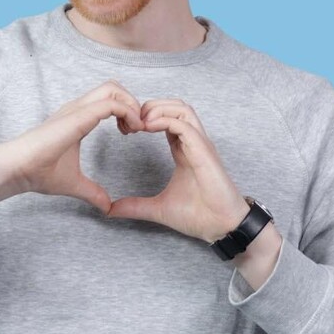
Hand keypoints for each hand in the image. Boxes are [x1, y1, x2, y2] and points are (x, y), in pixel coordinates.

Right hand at [0, 81, 141, 217]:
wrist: (17, 170)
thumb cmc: (38, 172)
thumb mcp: (74, 183)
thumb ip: (92, 192)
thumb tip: (106, 207)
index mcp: (78, 117)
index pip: (109, 98)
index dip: (126, 111)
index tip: (131, 133)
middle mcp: (78, 107)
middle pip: (114, 86)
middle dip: (132, 102)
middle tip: (136, 128)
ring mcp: (77, 109)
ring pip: (114, 88)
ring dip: (131, 105)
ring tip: (135, 129)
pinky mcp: (78, 116)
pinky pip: (111, 103)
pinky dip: (128, 112)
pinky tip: (131, 131)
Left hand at [108, 99, 249, 242]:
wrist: (222, 228)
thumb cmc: (200, 215)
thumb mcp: (158, 208)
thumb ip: (135, 206)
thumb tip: (111, 210)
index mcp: (183, 149)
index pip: (166, 118)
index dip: (145, 117)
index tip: (126, 129)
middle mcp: (193, 141)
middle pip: (174, 105)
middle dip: (150, 106)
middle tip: (131, 122)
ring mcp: (200, 144)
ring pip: (182, 108)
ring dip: (159, 109)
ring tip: (140, 123)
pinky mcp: (204, 151)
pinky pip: (185, 124)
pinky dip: (165, 120)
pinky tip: (149, 128)